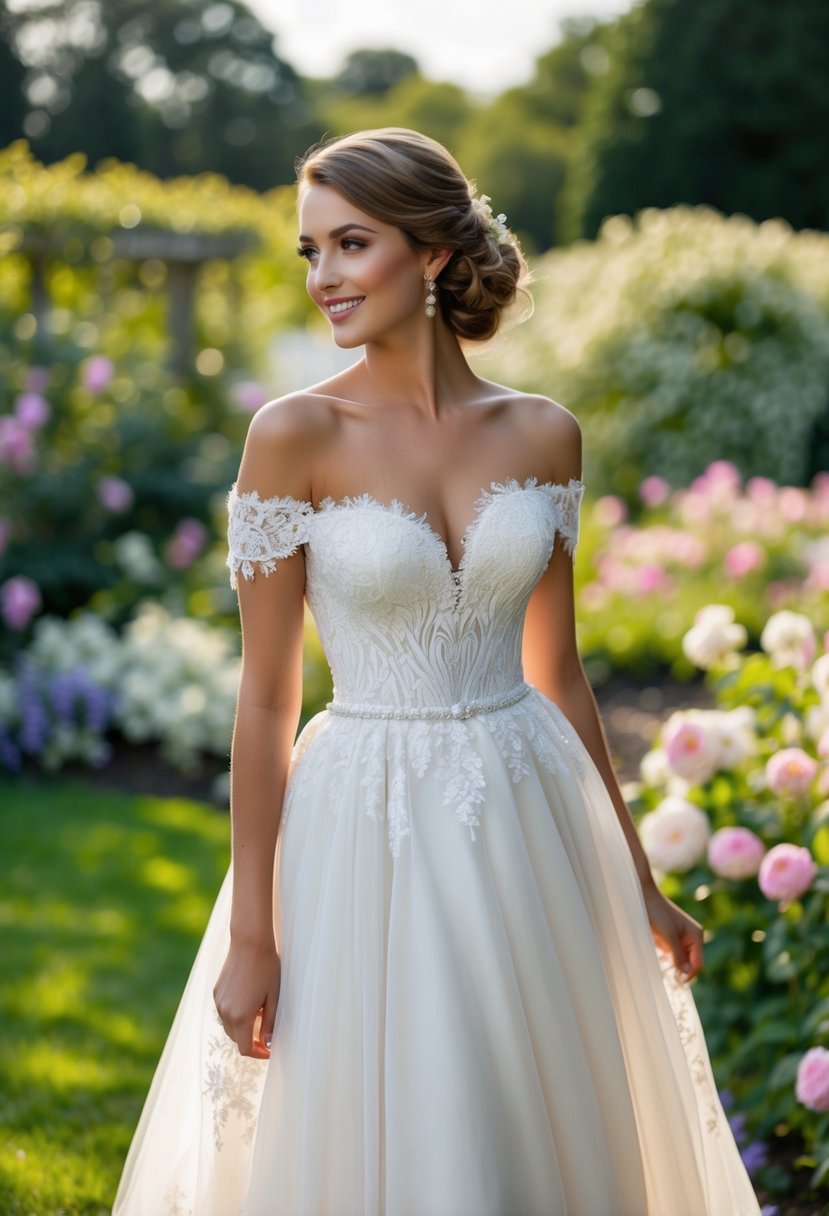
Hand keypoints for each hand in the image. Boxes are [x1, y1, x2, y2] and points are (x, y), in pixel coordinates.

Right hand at [213, 936, 280, 1058]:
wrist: (250, 942)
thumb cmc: (267, 968)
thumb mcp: (273, 998)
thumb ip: (269, 1024)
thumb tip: (267, 1042)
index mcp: (241, 1017)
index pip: (245, 1048)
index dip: (258, 1053)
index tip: (269, 1051)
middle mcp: (225, 1012)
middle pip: (236, 1038)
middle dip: (250, 1040)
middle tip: (266, 1035)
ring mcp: (218, 1002)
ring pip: (229, 1025)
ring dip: (242, 1027)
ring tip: (259, 1013)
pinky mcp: (216, 992)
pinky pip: (225, 1011)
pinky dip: (235, 1014)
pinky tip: (249, 1000)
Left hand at [642, 884, 703, 981]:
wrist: (643, 897)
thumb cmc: (657, 913)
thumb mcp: (669, 936)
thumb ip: (678, 956)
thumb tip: (685, 975)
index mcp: (696, 936)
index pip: (697, 963)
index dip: (689, 974)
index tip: (677, 982)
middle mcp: (691, 938)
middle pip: (689, 963)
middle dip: (678, 970)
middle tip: (666, 974)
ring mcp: (680, 939)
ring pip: (678, 961)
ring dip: (670, 965)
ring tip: (659, 960)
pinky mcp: (670, 939)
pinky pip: (670, 956)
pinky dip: (664, 959)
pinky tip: (656, 955)